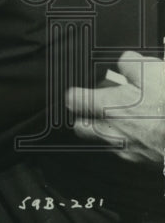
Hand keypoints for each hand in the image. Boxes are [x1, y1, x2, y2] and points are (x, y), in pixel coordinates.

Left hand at [66, 50, 164, 164]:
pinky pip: (129, 154)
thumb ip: (130, 63)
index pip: (74, 100)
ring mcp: (128, 151)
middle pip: (81, 128)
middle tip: (96, 109)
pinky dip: (133, 145)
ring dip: (110, 132)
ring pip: (105, 142)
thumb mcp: (151, 72)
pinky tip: (145, 135)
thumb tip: (124, 61)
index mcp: (108, 106)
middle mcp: (112, 131)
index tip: (79, 91)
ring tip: (126, 121)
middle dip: (84, 118)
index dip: (75, 94)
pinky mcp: (145, 163)